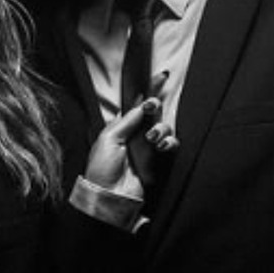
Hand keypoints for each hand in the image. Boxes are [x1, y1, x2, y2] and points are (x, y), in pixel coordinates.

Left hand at [83, 72, 177, 195]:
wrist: (109, 196)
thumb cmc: (102, 168)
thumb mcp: (108, 139)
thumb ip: (126, 120)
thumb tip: (141, 104)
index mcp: (121, 127)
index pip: (136, 105)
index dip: (148, 90)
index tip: (160, 76)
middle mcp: (136, 135)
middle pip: (154, 113)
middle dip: (156, 105)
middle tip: (153, 106)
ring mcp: (148, 148)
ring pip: (164, 128)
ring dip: (161, 128)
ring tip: (152, 138)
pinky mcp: (158, 161)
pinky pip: (171, 145)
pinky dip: (170, 143)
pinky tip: (161, 146)